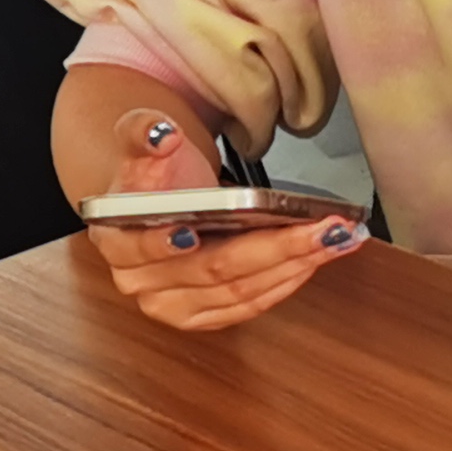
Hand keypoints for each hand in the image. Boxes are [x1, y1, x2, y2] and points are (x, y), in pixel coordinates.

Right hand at [86, 107, 358, 331]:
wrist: (159, 205)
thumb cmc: (154, 179)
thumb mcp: (143, 144)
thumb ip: (143, 133)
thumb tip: (160, 134)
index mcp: (115, 241)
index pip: (140, 248)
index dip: (166, 244)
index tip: (195, 232)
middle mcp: (140, 284)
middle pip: (212, 271)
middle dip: (275, 248)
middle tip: (324, 228)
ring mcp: (173, 306)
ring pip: (240, 292)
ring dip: (293, 265)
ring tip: (336, 238)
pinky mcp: (205, 317)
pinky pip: (250, 307)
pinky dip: (287, 282)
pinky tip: (315, 260)